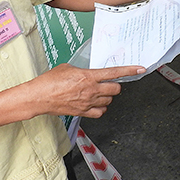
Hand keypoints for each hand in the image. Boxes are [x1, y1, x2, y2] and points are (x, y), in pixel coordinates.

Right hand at [29, 64, 144, 117]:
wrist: (39, 97)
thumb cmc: (50, 81)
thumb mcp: (68, 67)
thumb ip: (83, 70)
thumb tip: (89, 73)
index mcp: (89, 76)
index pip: (115, 73)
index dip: (130, 70)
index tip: (140, 69)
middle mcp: (91, 90)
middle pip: (116, 90)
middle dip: (115, 86)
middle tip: (108, 84)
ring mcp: (88, 102)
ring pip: (109, 101)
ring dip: (107, 97)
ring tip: (98, 93)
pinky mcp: (83, 112)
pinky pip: (100, 112)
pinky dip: (101, 108)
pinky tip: (96, 104)